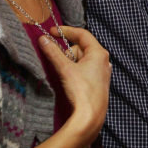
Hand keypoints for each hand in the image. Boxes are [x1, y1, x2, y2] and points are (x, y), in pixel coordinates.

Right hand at [39, 26, 109, 147]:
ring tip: (67, 76)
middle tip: (61, 64)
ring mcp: (102, 71)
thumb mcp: (65, 68)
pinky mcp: (98, 81)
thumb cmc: (81, 91)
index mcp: (99, 53)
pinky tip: (72, 80)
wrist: (90, 116)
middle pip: (80, 48)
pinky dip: (75, 70)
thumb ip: (53, 52)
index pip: (82, 34)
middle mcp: (104, 60)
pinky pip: (84, 69)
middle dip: (67, 53)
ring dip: (70, 63)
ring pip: (81, 59)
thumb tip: (43, 40)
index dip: (66, 31)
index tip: (52, 32)